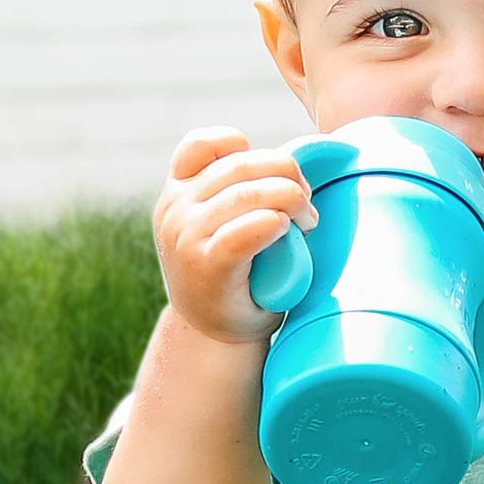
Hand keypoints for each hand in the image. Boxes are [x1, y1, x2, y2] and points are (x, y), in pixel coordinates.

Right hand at [153, 127, 319, 346]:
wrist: (214, 338)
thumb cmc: (233, 277)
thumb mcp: (220, 224)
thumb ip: (235, 191)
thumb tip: (294, 162)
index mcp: (178, 191)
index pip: (203, 144)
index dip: (244, 147)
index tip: (271, 175)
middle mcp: (175, 208)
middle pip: (243, 164)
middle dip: (288, 174)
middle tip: (307, 204)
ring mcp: (186, 235)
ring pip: (250, 192)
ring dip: (292, 200)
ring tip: (307, 222)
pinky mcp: (206, 264)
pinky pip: (248, 229)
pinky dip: (276, 224)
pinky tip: (287, 233)